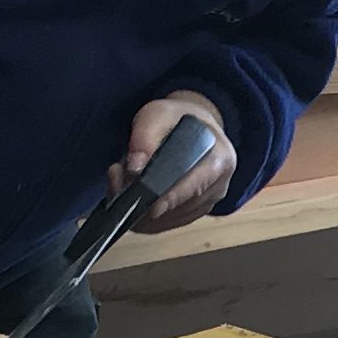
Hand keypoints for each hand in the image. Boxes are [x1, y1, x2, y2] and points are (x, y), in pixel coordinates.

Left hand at [123, 90, 234, 231]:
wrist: (195, 128)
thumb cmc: (178, 120)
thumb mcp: (159, 113)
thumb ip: (146, 135)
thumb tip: (135, 167)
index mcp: (220, 159)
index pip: (195, 185)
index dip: (169, 197)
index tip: (146, 204)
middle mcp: (219, 186)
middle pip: (180, 207)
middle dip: (146, 202)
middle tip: (118, 183)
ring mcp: (207, 204)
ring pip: (169, 220)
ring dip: (142, 210)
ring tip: (122, 185)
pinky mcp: (193, 214)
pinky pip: (166, 224)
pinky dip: (145, 217)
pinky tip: (132, 199)